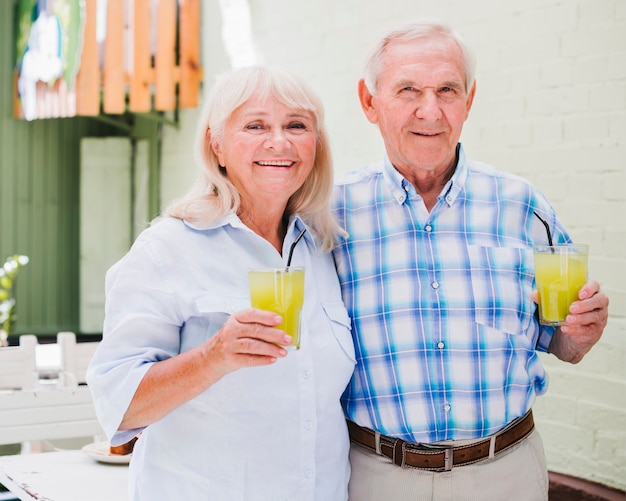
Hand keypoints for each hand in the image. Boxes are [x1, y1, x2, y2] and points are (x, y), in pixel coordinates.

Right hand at [119, 309, 289, 429]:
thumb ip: (255, 325)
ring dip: (271, 349)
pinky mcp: (230, 359)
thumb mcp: (238, 326)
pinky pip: (249, 360)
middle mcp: (231, 330)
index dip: (266, 316)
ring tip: (283, 352)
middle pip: (255, 331)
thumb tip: (281, 327)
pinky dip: (262, 360)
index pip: (252, 314)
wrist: (209, 358)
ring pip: (254, 346)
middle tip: (287, 338)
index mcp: (235, 318)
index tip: (279, 320)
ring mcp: (230, 345)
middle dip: (274, 335)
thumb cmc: (230, 340)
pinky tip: (272, 360)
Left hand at [540, 279, 608, 362]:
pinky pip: (589, 330)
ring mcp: (599, 317)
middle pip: (599, 301)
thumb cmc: (567, 309)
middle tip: (572, 308)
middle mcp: (599, 303)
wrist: (573, 332)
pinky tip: (566, 329)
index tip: (580, 294)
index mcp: (591, 291)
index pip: (595, 286)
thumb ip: (547, 296)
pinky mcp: (595, 330)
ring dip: (581, 318)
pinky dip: (577, 330)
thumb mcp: (559, 301)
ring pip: (596, 316)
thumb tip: (534, 295)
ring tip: (568, 319)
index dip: (589, 288)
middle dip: (585, 304)